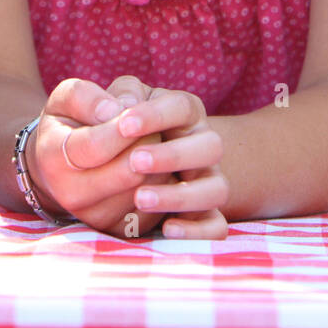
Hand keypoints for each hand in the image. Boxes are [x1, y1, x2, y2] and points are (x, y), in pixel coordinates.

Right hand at [24, 77, 173, 237]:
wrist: (59, 166)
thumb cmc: (68, 123)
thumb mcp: (67, 98)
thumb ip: (89, 97)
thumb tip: (116, 110)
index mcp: (54, 158)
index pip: (97, 146)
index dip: (124, 126)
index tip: (137, 110)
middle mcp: (71, 194)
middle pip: (130, 171)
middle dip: (147, 141)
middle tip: (148, 126)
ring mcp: (95, 217)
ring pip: (148, 187)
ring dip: (159, 161)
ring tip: (149, 144)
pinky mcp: (118, 229)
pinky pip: (156, 207)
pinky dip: (162, 183)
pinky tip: (153, 166)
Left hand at [100, 75, 228, 240]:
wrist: (118, 159)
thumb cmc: (116, 126)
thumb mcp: (112, 101)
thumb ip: (111, 96)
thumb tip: (118, 108)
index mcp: (184, 113)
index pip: (181, 107)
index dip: (156, 115)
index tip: (123, 124)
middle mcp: (201, 146)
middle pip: (211, 146)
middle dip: (172, 156)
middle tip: (135, 161)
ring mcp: (204, 181)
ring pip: (216, 189)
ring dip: (181, 195)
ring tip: (141, 198)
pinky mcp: (201, 215)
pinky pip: (215, 228)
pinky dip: (197, 231)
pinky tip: (166, 229)